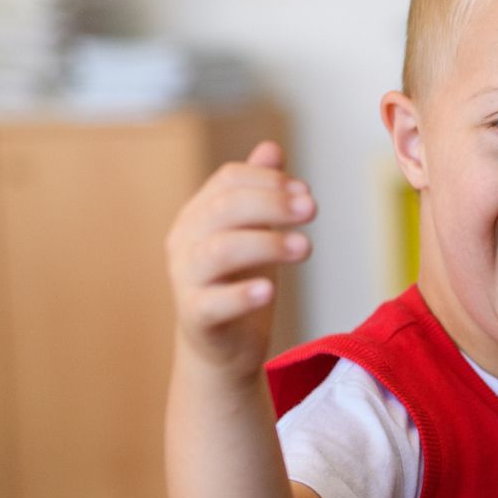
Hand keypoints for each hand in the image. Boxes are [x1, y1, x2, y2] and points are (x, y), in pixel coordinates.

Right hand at [166, 140, 314, 375]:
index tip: (306, 191)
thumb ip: (259, 192)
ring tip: (305, 247)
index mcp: (198, 214)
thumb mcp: (253, 232)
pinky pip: (213, 302)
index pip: (228, 179)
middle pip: (224, 207)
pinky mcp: (196, 316)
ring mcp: (185, 279)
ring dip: (266, 243)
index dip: (268, 180)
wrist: (222, 348)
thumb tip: (271, 149)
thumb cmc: (238, 282)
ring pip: (220, 250)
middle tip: (312, 209)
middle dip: (272, 203)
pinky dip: (242, 294)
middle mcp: (185, 241)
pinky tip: (270, 289)